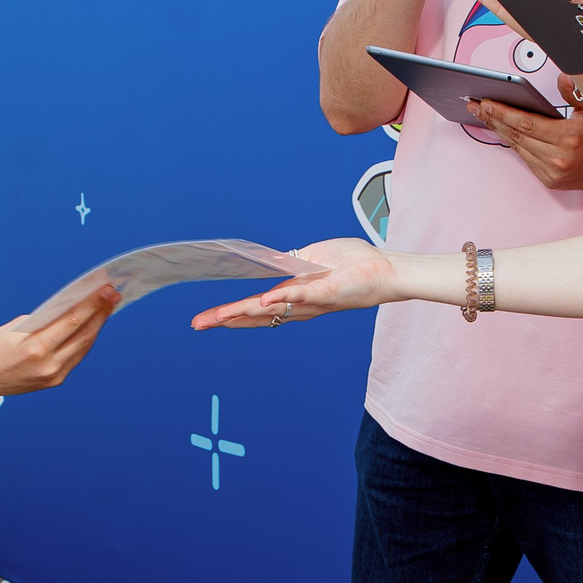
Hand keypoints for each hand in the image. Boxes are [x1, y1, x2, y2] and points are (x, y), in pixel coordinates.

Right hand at [0, 286, 119, 396]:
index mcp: (36, 347)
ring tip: (106, 309)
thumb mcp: (16, 327)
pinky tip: (91, 327)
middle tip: (113, 296)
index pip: (73, 321)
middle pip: (84, 334)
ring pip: (84, 347)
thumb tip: (73, 309)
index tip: (107, 290)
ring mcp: (53, 376)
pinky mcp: (55, 381)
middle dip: (101, 313)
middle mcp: (48, 364)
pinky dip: (84, 341)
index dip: (94, 304)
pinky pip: (76, 358)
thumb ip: (46, 320)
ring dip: (97, 327)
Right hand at [191, 238, 389, 328]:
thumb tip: (276, 262)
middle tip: (199, 324)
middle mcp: (299, 306)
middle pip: (256, 315)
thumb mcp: (315, 258)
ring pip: (272, 309)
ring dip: (244, 313)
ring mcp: (311, 301)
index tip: (206, 320)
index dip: (231, 314)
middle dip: (226, 319)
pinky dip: (282, 298)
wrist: (383, 269)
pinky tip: (263, 301)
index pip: (256, 308)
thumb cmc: (354, 263)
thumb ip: (294, 263)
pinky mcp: (326, 292)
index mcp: (293, 297)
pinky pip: (300, 295)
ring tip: (219, 317)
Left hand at [469, 100, 582, 190]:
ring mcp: (552, 171)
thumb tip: (563, 78)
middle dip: (493, 118)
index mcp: (568, 137)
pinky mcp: (548, 180)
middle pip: (517, 134)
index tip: (487, 103)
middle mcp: (558, 157)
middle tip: (476, 106)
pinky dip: (512, 144)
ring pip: (517, 147)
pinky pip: (524, 158)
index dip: (504, 112)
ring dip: (498, 131)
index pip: (527, 123)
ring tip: (484, 116)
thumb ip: (575, 93)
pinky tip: (501, 132)